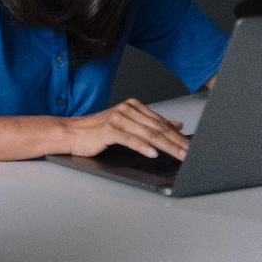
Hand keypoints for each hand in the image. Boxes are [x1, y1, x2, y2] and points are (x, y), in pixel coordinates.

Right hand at [64, 98, 188, 159]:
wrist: (71, 133)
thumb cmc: (97, 131)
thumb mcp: (127, 125)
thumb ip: (150, 125)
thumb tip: (175, 125)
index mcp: (133, 106)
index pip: (161, 122)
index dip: (177, 135)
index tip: (190, 145)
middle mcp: (126, 110)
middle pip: (157, 128)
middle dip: (176, 142)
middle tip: (190, 152)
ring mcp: (117, 118)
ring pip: (148, 134)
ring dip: (166, 146)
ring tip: (178, 155)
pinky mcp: (108, 130)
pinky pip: (130, 139)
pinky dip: (143, 147)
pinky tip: (152, 153)